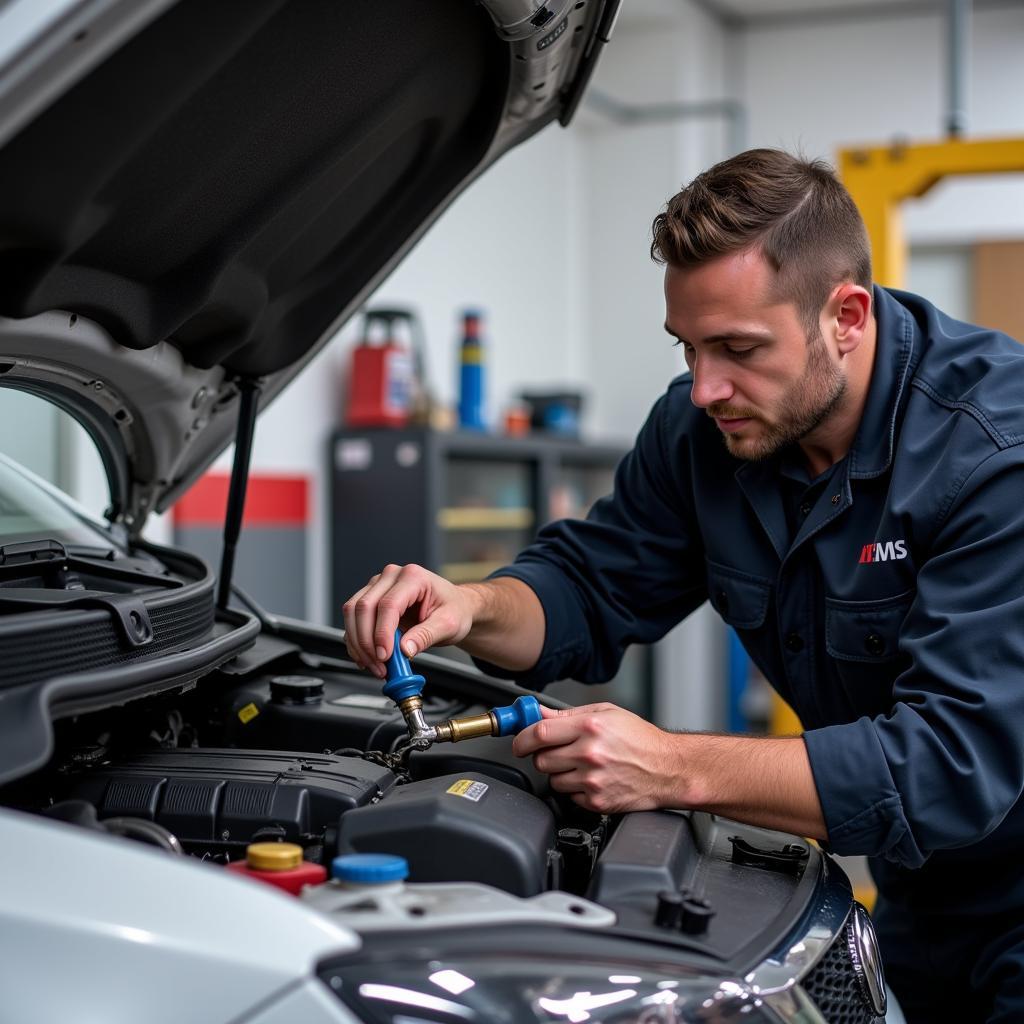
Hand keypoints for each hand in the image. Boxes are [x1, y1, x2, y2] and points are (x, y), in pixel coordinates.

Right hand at [342, 563, 477, 677]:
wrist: (455, 607)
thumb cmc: (454, 609)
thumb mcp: (448, 624)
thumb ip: (426, 636)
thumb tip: (404, 650)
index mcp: (413, 577)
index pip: (388, 604)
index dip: (382, 633)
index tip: (385, 656)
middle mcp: (391, 577)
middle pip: (364, 607)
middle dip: (367, 642)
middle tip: (380, 665)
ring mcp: (378, 586)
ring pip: (353, 613)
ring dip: (358, 644)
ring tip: (375, 665)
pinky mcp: (371, 599)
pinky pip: (354, 620)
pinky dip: (356, 642)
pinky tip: (368, 659)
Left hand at [512, 703, 681, 812]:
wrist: (668, 770)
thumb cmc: (642, 740)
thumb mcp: (607, 713)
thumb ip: (568, 714)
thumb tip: (539, 714)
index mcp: (590, 727)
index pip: (539, 732)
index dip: (522, 737)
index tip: (519, 741)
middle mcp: (589, 753)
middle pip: (541, 759)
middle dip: (543, 755)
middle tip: (557, 751)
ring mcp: (592, 780)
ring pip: (552, 780)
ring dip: (560, 773)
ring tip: (582, 765)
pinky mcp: (597, 802)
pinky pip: (569, 797)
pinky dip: (575, 789)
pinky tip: (592, 779)